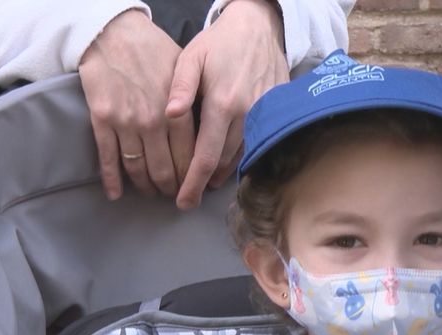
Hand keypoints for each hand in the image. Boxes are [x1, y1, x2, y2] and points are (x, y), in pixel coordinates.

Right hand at [79, 10, 188, 199]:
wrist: (112, 33)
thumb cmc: (153, 51)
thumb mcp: (186, 73)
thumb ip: (197, 104)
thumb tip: (212, 131)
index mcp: (177, 112)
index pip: (189, 158)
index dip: (192, 178)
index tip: (195, 187)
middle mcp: (153, 122)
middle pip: (165, 170)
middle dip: (172, 189)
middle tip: (174, 196)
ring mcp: (126, 123)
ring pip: (138, 169)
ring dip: (146, 187)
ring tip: (152, 193)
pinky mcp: (102, 120)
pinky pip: (108, 158)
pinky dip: (112, 180)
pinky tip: (116, 194)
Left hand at [166, 0, 288, 207]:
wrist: (260, 27)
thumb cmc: (220, 42)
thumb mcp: (193, 56)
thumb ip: (180, 86)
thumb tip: (169, 114)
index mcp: (223, 104)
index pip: (206, 156)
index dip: (193, 183)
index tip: (182, 201)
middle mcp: (247, 116)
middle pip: (223, 163)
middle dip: (203, 184)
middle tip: (187, 198)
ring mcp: (263, 117)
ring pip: (240, 158)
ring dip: (221, 174)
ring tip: (203, 184)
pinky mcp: (273, 115)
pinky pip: (254, 146)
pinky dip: (238, 160)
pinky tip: (225, 165)